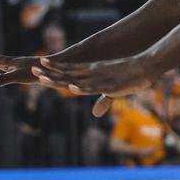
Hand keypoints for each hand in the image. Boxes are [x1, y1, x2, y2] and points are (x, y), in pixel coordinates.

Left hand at [32, 56, 157, 115]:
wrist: (147, 65)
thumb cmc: (132, 77)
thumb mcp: (114, 92)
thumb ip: (103, 101)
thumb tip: (95, 114)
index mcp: (92, 72)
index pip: (69, 71)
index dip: (54, 70)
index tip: (39, 66)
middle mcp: (92, 73)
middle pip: (67, 74)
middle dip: (50, 73)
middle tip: (32, 69)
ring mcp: (99, 79)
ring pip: (75, 80)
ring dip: (59, 79)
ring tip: (42, 77)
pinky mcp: (109, 85)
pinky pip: (93, 88)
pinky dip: (82, 88)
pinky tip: (71, 88)